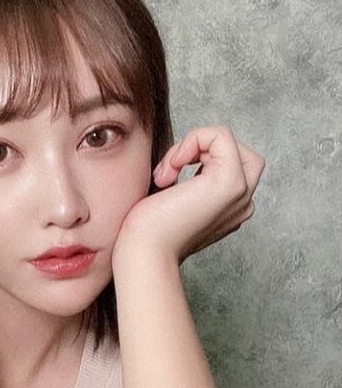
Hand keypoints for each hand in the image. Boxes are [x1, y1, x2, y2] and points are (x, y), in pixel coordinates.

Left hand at [112, 125, 264, 267]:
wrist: (145, 253)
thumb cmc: (148, 231)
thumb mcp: (172, 200)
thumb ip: (187, 183)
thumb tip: (180, 158)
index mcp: (229, 209)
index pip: (228, 163)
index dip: (197, 157)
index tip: (166, 179)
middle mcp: (241, 203)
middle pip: (238, 151)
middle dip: (201, 149)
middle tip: (171, 170)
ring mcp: (240, 193)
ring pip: (226, 141)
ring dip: (190, 147)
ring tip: (166, 175)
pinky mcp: (230, 183)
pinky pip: (221, 135)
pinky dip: (193, 139)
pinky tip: (173, 166)